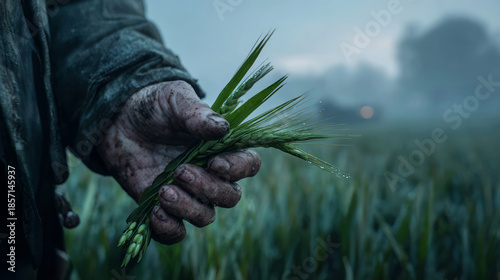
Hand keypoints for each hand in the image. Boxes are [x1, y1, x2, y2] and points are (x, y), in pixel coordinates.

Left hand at [96, 81, 260, 243]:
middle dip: (208, 189)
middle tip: (180, 172)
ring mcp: (188, 194)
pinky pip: (175, 232)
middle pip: (229, 197)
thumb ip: (198, 114)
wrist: (118, 119)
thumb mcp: (175, 100)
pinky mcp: (163, 208)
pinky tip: (154, 212)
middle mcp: (210, 175)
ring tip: (163, 191)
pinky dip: (168, 229)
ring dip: (187, 208)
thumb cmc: (154, 106)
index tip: (214, 162)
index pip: (248, 165)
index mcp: (221, 148)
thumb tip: (222, 128)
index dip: (237, 168)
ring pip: (205, 216)